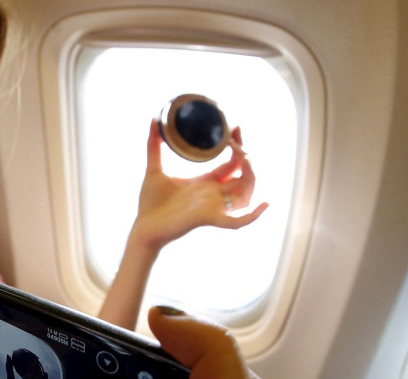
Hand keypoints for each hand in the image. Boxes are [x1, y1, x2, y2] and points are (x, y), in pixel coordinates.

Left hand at [133, 120, 268, 252]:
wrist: (143, 227)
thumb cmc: (150, 203)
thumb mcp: (153, 169)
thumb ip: (154, 145)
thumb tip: (153, 120)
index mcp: (204, 183)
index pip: (231, 164)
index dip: (238, 147)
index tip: (235, 128)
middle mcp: (213, 194)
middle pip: (243, 177)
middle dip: (245, 157)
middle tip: (235, 140)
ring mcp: (213, 207)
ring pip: (245, 196)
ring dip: (250, 178)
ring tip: (243, 159)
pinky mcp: (208, 219)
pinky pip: (237, 222)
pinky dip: (252, 216)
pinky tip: (264, 204)